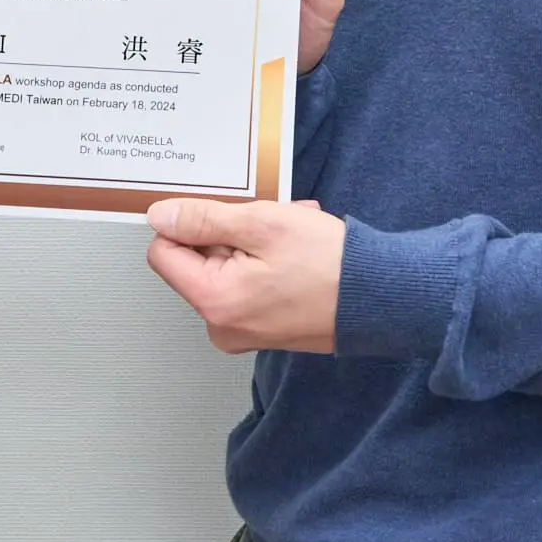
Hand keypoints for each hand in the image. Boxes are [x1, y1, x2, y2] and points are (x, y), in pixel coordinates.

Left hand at [144, 197, 345, 353]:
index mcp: (214, 302)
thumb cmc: (331, 266)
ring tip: (288, 232)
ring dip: (250, 241)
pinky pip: (245, 283)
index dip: (186, 224)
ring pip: (224, 267)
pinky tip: (294, 248)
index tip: (217, 210)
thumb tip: (160, 216)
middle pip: (195, 260)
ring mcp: (242, 330)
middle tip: (266, 220)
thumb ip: (203, 220)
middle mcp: (221, 326)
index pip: (163, 252)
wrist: (381, 299)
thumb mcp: (261, 224)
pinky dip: (263, 260)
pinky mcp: (261, 328)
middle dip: (227, 231)